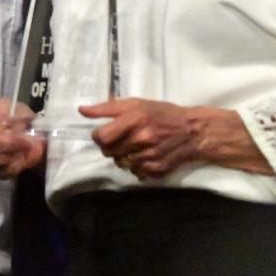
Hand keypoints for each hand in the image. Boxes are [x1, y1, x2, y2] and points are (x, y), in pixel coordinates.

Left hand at [80, 98, 273, 180]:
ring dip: (122, 156)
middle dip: (110, 146)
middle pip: (107, 151)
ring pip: (119, 163)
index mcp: (134, 118)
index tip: (105, 132)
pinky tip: (145, 155)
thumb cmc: (162, 113)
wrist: (193, 131)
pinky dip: (136, 166)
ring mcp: (149, 156)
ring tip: (135, 146)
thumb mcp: (136, 103)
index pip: (101, 136)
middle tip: (122, 138)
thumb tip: (81, 110)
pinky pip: (134, 172)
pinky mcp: (155, 171)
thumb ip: (107, 107)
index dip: (99, 135)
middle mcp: (141, 138)